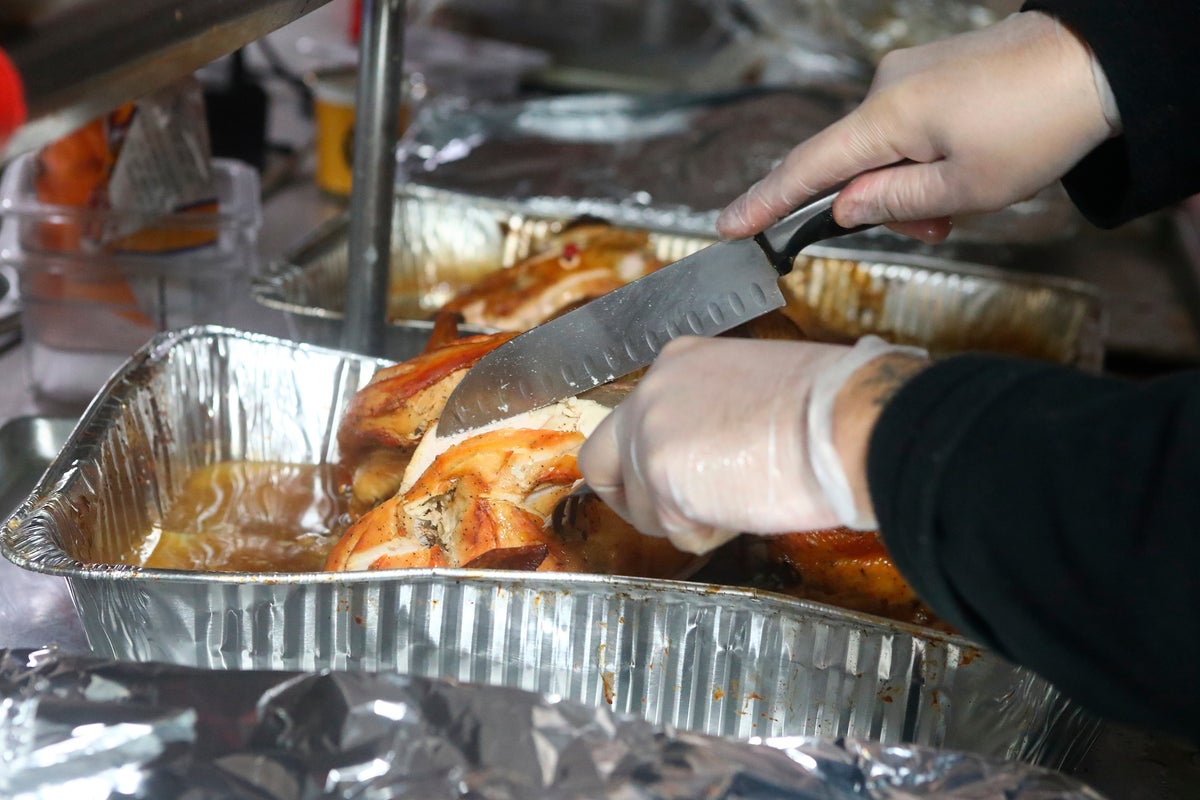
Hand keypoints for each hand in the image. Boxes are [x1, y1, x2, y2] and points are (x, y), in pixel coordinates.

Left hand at [577, 336, 926, 553]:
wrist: (849, 421)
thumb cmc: (829, 408)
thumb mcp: (755, 387)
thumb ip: (710, 413)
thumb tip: (706, 454)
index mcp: (677, 362)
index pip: (635, 419)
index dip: (653, 458)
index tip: (680, 477)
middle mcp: (652, 391)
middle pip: (602, 460)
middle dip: (634, 498)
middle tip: (680, 512)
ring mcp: (649, 434)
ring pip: (640, 507)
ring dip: (683, 520)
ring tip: (738, 504)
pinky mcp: (660, 477)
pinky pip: (672, 530)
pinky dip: (705, 535)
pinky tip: (742, 512)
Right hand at [716, 11, 1119, 242]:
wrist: (1099, 62)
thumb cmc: (1038, 126)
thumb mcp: (964, 188)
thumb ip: (893, 203)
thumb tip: (845, 207)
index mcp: (887, 117)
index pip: (807, 168)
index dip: (766, 202)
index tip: (729, 225)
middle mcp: (887, 88)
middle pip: (850, 163)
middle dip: (876, 206)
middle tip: (931, 232)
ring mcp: (911, 75)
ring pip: (884, 149)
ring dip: (910, 188)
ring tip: (960, 208)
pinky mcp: (935, 72)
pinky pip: (908, 127)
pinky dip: (924, 162)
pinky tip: (964, 175)